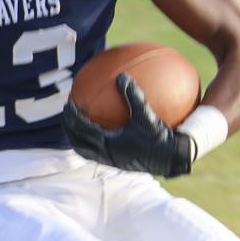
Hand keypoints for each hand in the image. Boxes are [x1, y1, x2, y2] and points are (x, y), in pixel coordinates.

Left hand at [62, 73, 194, 177]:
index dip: (73, 117)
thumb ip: (133, 95)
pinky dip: (92, 144)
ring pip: (86, 151)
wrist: (172, 160)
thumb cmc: (161, 138)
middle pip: (78, 142)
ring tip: (75, 127)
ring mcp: (112, 161)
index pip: (82, 129)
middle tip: (67, 115)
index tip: (68, 104)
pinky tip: (100, 135)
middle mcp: (107, 154)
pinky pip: (98, 154)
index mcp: (109, 142)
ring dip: (78, 139)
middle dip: (69, 129)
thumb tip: (122, 76)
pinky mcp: (119, 164)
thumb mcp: (147, 115)